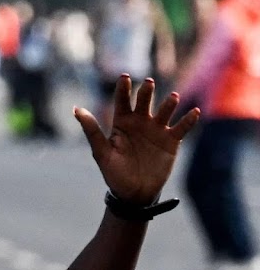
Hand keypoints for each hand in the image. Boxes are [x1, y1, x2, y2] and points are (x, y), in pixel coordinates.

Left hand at [75, 75, 199, 205]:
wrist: (133, 193)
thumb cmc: (114, 172)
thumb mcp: (101, 152)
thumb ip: (92, 130)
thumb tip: (76, 109)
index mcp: (122, 122)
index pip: (122, 101)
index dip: (123, 89)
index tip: (124, 76)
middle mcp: (140, 122)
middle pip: (144, 102)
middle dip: (146, 92)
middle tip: (148, 83)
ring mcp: (157, 129)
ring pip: (164, 111)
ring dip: (169, 104)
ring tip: (173, 97)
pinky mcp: (171, 140)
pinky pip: (181, 127)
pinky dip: (188, 120)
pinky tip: (193, 112)